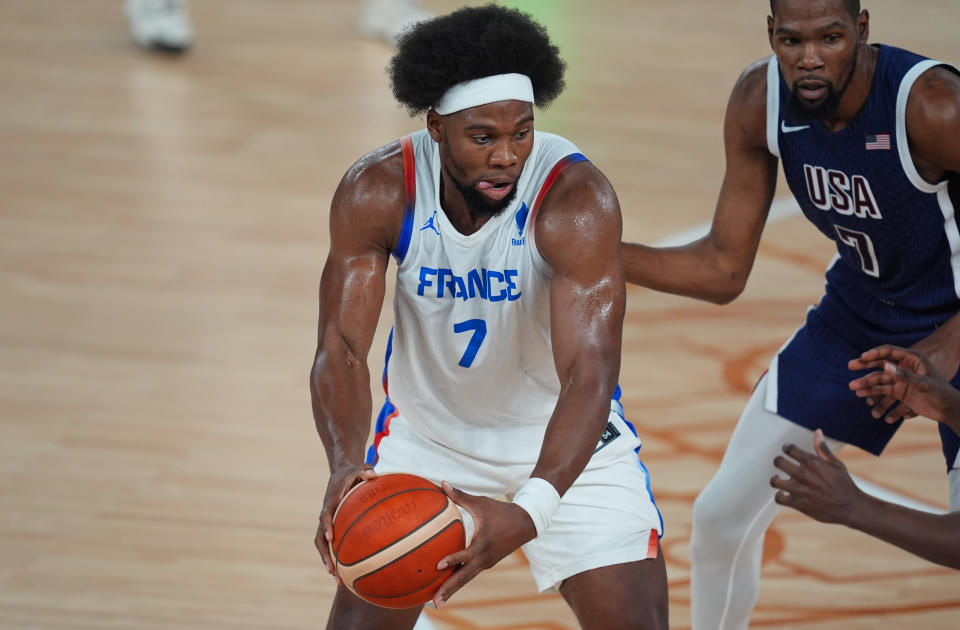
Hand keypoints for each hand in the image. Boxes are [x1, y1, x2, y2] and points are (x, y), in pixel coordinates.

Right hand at [314, 464, 376, 579]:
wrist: (340, 474)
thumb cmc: (351, 473)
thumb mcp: (358, 468)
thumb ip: (365, 470)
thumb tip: (374, 474)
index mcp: (330, 503)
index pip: (325, 517)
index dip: (326, 527)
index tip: (330, 537)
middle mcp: (325, 516)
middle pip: (320, 540)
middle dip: (325, 556)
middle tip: (332, 571)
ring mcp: (327, 524)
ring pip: (324, 547)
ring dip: (329, 563)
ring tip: (338, 580)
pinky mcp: (333, 528)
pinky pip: (333, 546)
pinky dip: (338, 558)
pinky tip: (350, 572)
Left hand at [431, 481, 537, 607]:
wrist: (526, 523)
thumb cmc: (500, 511)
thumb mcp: (480, 503)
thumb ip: (460, 496)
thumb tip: (441, 483)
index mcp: (483, 544)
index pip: (465, 554)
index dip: (452, 560)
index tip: (438, 566)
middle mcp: (484, 558)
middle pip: (464, 577)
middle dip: (449, 590)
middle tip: (434, 602)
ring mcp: (486, 563)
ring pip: (466, 578)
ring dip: (452, 589)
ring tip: (437, 602)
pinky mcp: (486, 564)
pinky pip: (469, 574)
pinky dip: (458, 581)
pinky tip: (446, 586)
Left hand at [770, 429, 864, 524]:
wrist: (850, 507)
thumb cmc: (844, 485)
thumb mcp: (836, 464)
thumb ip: (823, 449)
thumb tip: (817, 432)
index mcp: (812, 462)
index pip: (789, 449)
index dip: (787, 448)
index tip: (788, 450)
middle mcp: (803, 474)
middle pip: (778, 462)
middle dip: (779, 461)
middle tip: (782, 464)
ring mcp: (799, 489)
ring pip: (774, 481)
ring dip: (776, 479)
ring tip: (779, 478)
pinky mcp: (798, 503)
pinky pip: (779, 498)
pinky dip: (779, 496)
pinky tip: (783, 493)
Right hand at [848, 345, 951, 422]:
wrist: (948, 410)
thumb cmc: (941, 393)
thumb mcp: (924, 384)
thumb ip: (905, 376)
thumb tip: (885, 367)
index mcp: (913, 359)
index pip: (890, 352)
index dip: (875, 353)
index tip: (863, 357)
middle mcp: (904, 367)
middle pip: (881, 363)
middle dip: (865, 365)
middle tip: (851, 365)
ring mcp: (900, 380)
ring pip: (879, 379)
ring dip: (866, 382)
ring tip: (853, 387)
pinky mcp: (899, 392)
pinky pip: (882, 390)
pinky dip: (872, 393)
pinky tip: (863, 395)